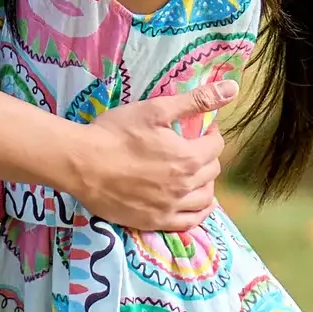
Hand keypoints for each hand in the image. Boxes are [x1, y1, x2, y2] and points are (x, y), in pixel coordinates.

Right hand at [74, 82, 230, 236]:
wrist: (81, 164)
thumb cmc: (116, 133)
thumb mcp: (156, 109)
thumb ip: (196, 101)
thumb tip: (232, 89)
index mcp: (188, 157)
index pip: (215, 146)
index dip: (211, 135)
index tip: (201, 130)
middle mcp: (184, 186)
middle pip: (211, 172)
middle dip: (207, 157)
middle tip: (194, 148)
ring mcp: (170, 207)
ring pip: (205, 199)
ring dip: (206, 184)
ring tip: (195, 174)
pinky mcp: (154, 222)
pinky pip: (188, 222)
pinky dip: (197, 212)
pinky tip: (195, 204)